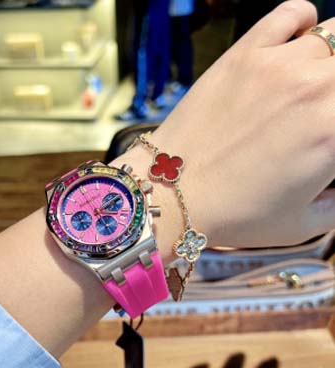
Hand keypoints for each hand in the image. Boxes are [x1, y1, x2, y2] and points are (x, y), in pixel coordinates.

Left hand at [119, 0, 334, 251]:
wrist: (170, 193)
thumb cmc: (234, 215)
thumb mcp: (302, 224)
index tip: (331, 136)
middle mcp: (315, 88)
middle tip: (323, 112)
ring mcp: (277, 65)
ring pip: (333, 36)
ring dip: (332, 60)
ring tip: (313, 85)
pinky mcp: (244, 53)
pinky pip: (292, 13)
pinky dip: (305, 21)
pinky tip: (298, 43)